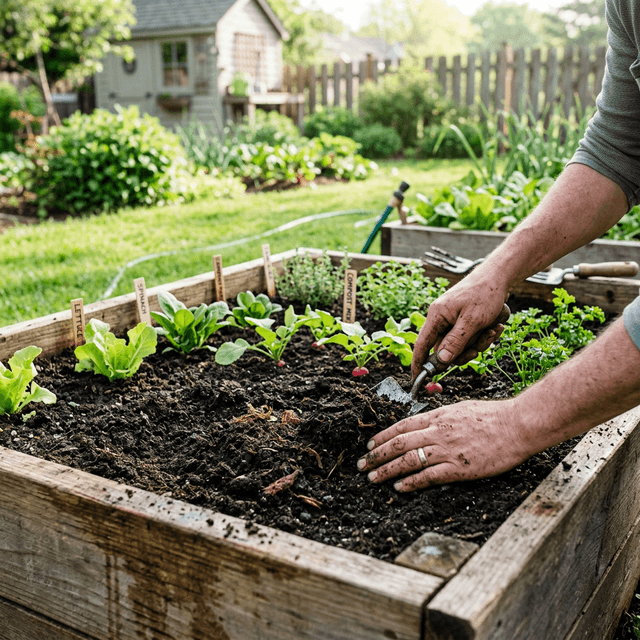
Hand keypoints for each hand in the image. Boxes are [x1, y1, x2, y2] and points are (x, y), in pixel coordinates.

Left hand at [356, 400, 530, 491]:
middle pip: (399, 443)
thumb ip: (440, 417)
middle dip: (377, 454)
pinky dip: (410, 482)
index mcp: (438, 416)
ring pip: (407, 460)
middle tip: (362, 464)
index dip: (383, 436)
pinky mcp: (458, 468)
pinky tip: (398, 487)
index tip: (370, 444)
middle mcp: (437, 432)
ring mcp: (447, 450)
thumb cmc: (492, 416)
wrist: (517, 425)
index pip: (402, 426)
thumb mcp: (460, 408)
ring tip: (373, 478)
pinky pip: (428, 476)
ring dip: (387, 470)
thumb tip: (425, 422)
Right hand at [411, 275, 507, 379]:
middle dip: (466, 351)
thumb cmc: (484, 294)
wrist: (499, 276)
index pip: (422, 344)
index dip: (418, 363)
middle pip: (447, 349)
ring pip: (461, 346)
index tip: (417, 380)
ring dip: (479, 343)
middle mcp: (442, 319)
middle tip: (480, 346)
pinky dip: (483, 336)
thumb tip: (441, 361)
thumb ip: (455, 342)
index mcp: (437, 316)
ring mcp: (453, 320)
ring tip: (493, 330)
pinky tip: (496, 326)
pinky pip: (470, 338)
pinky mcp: (464, 321)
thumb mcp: (472, 321)